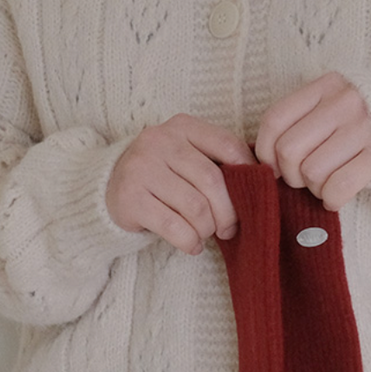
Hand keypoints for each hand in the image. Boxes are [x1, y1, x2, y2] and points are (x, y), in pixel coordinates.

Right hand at [106, 115, 254, 254]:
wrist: (110, 186)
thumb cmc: (163, 174)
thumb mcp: (187, 156)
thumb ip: (216, 161)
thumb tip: (259, 185)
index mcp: (182, 126)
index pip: (227, 145)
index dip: (247, 173)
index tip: (252, 194)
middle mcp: (159, 141)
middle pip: (212, 181)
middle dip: (227, 212)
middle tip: (228, 228)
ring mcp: (141, 168)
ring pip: (195, 207)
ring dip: (207, 228)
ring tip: (205, 233)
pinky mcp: (130, 197)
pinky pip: (173, 226)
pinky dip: (189, 241)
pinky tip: (191, 245)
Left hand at [255, 73, 370, 210]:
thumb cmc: (368, 121)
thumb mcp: (334, 104)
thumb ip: (302, 119)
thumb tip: (264, 158)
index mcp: (327, 85)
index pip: (275, 119)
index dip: (265, 150)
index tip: (274, 165)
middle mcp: (345, 102)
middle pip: (289, 150)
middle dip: (290, 174)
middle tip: (304, 178)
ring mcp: (366, 129)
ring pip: (311, 171)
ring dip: (314, 187)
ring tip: (327, 182)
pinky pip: (338, 186)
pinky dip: (332, 199)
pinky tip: (337, 195)